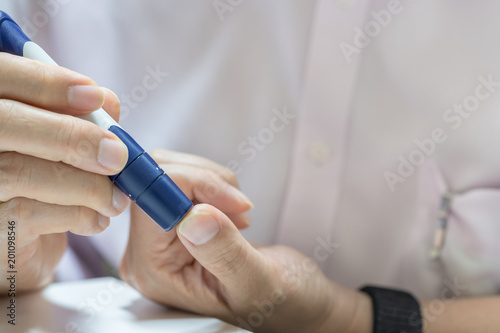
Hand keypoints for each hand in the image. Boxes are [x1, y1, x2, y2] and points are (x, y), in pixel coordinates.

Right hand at [0, 53, 129, 292]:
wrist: (18, 238)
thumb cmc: (42, 176)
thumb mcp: (58, 139)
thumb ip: (78, 114)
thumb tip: (107, 102)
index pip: (2, 74)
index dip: (46, 82)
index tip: (95, 96)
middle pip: (6, 123)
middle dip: (71, 136)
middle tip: (117, 155)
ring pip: (20, 172)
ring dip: (85, 186)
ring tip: (116, 198)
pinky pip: (28, 214)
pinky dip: (76, 216)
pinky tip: (98, 220)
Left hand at [120, 151, 371, 331]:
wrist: (288, 297)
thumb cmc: (276, 300)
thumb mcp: (257, 282)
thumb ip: (224, 253)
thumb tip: (194, 216)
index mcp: (155, 271)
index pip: (149, 202)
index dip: (191, 186)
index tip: (235, 203)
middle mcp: (148, 250)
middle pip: (154, 181)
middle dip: (204, 182)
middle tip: (240, 209)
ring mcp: (161, 232)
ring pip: (170, 172)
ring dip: (213, 182)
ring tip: (239, 216)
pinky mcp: (176, 218)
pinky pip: (183, 179)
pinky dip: (214, 184)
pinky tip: (232, 212)